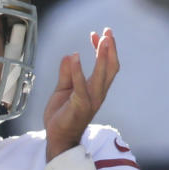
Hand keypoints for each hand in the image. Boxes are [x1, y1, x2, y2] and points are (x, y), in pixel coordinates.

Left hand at [43, 28, 118, 160]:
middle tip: (108, 31)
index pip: (105, 66)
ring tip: (102, 39)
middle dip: (110, 49)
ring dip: (103, 56)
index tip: (98, 34)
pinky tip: (76, 56)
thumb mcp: (63, 90)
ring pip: (102, 75)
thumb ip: (67, 74)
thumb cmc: (62, 116)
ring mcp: (91, 100)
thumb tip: (70, 56)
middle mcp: (97, 94)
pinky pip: (80, 86)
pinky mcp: (80, 106)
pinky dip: (78, 71)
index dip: (104, 50)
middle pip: (110, 68)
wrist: (58, 138)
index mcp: (94, 89)